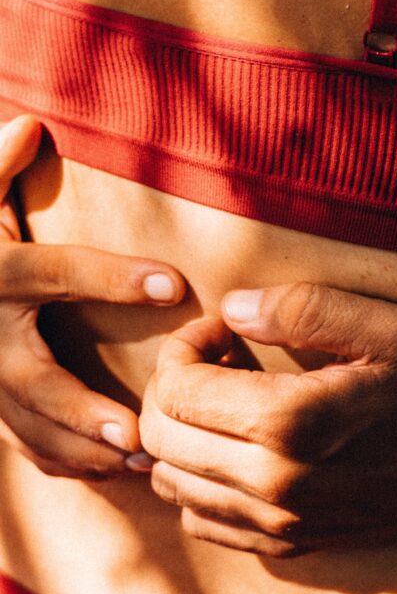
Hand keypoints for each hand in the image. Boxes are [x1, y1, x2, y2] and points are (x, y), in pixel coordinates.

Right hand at [0, 116, 186, 477]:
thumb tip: (30, 123)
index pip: (56, 273)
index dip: (112, 277)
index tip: (175, 282)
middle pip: (29, 379)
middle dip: (78, 407)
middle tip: (134, 429)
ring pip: (27, 427)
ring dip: (82, 449)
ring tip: (141, 462)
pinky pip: (25, 444)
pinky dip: (67, 462)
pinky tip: (118, 471)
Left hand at [140, 283, 396, 555]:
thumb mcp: (384, 328)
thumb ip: (301, 308)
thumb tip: (231, 309)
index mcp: (289, 423)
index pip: (176, 390)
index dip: (184, 349)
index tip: (223, 332)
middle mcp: (272, 484)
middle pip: (160, 439)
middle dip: (171, 390)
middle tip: (217, 365)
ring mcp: (279, 523)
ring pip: (172, 484)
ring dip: (182, 438)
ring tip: (227, 407)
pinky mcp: (291, 544)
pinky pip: (203, 523)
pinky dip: (199, 485)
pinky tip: (238, 454)